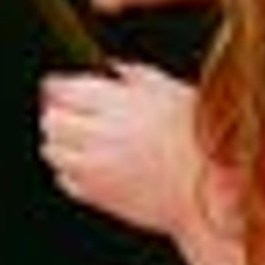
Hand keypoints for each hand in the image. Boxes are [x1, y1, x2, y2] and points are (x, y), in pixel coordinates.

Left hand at [37, 63, 206, 236]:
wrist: (214, 194)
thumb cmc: (202, 143)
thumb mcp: (176, 95)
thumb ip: (140, 77)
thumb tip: (115, 68)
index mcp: (119, 104)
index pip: (63, 90)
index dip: (60, 88)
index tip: (61, 89)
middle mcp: (101, 135)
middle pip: (50, 119)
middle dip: (56, 114)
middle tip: (72, 115)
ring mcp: (96, 168)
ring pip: (52, 150)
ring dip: (60, 143)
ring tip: (83, 142)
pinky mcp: (98, 197)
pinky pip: (65, 180)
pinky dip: (71, 172)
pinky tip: (95, 167)